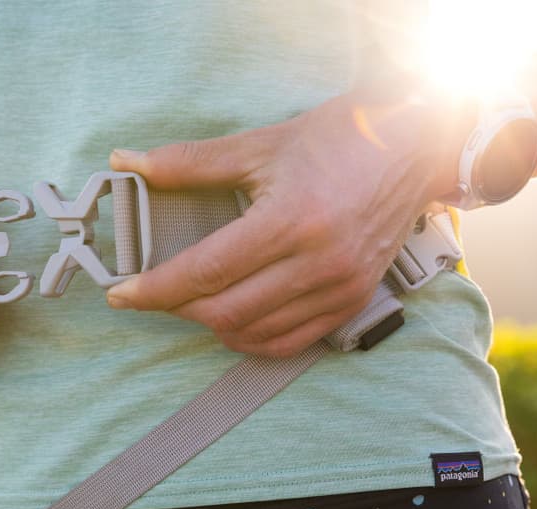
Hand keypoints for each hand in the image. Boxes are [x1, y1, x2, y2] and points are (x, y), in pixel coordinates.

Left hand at [107, 92, 456, 357]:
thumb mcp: (259, 145)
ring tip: (189, 301)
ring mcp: (340, 288)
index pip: (205, 271)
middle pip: (224, 311)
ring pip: (254, 332)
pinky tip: (231, 321)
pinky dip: (251, 339)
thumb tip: (127, 162)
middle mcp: (318, 262)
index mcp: (290, 220)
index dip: (155, 289)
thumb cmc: (337, 139)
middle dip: (176, 308)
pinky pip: (290, 342)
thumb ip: (188, 162)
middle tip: (153, 293)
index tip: (120, 295)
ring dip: (210, 323)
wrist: (416, 146)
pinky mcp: (353, 301)